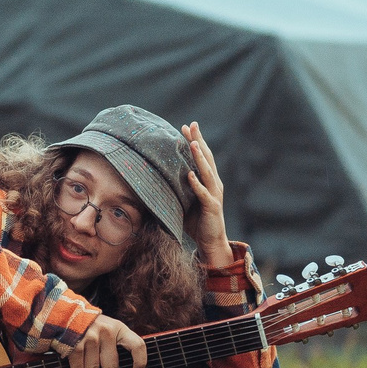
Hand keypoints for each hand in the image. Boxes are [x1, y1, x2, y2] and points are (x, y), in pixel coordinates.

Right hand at [61, 314, 147, 367]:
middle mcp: (106, 332)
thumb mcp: (109, 327)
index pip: (137, 345)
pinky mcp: (75, 346)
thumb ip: (117, 343)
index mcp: (119, 328)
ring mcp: (90, 339)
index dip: (140, 361)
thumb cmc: (92, 326)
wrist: (67, 315)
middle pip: (112, 366)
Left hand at [180, 122, 234, 269]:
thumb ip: (175, 188)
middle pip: (206, 158)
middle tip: (192, 125)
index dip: (195, 140)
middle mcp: (213, 184)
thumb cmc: (196, 221)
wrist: (210, 241)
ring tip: (193, 144)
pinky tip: (190, 175)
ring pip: (207, 173)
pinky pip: (204, 194)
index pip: (201, 156)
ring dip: (200, 158)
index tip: (186, 126)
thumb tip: (153, 178)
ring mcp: (214, 195)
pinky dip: (197, 184)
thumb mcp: (183, 201)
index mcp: (207, 181)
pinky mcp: (212, 208)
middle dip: (198, 141)